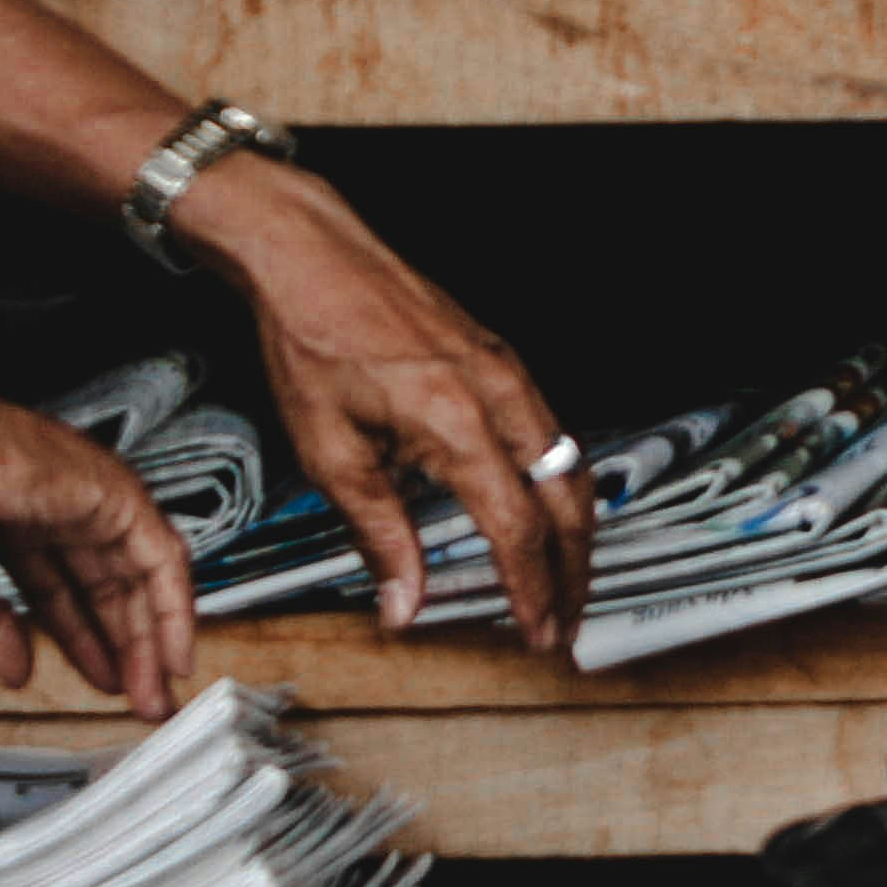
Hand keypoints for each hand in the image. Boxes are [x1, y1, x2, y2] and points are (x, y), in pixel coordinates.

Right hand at [0, 392, 193, 718]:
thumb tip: (15, 668)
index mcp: (12, 520)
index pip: (62, 590)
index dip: (81, 640)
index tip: (99, 680)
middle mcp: (56, 506)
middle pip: (106, 587)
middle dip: (124, 649)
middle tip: (140, 700)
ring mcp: (87, 498)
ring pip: (139, 576)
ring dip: (152, 639)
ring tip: (157, 694)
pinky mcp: (113, 495)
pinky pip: (160, 559)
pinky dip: (172, 609)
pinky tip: (174, 653)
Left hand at [185, 160, 588, 650]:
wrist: (310, 255)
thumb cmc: (313, 334)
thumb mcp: (330, 453)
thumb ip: (378, 535)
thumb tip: (402, 601)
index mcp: (456, 422)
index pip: (517, 529)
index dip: (532, 591)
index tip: (535, 631)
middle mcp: (497, 393)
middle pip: (568, 503)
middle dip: (574, 573)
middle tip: (564, 624)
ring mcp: (507, 371)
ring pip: (573, 466)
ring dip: (576, 531)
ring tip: (565, 580)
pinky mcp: (502, 358)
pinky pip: (556, 432)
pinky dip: (563, 484)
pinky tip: (547, 508)